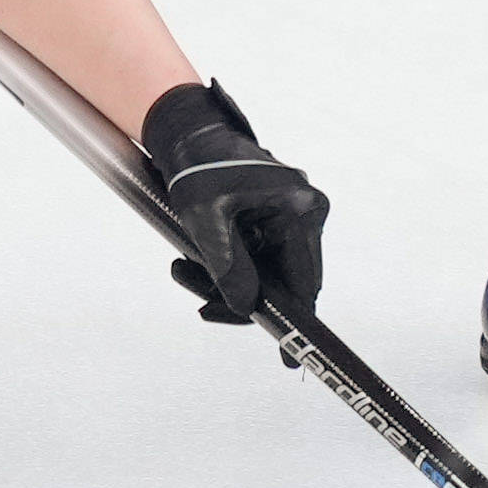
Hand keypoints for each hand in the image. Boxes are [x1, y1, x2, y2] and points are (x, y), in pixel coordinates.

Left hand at [135, 79, 327, 326]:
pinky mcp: (273, 218)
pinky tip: (193, 262)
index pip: (304, 280)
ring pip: (266, 272)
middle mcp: (305, 212)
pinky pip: (257, 257)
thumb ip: (227, 268)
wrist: (185, 132)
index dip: (294, 320)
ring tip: (182, 272)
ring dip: (226, 282)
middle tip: (202, 307)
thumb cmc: (196, 165)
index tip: (287, 354)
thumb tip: (245, 307)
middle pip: (285, 280)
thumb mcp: (205, 221)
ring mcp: (290, 216)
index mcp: (300, 209)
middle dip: (241, 297)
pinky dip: (227, 266)